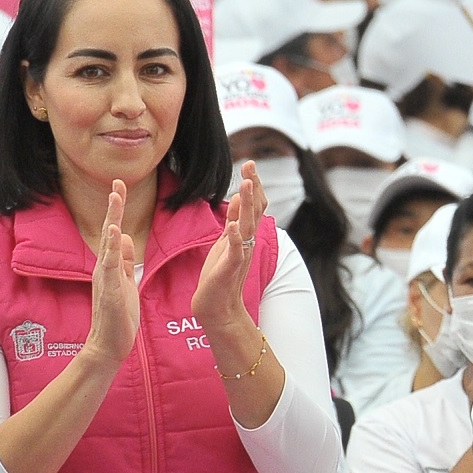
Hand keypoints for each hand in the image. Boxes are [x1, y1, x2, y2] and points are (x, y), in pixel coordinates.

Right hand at [84, 181, 140, 365]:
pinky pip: (109, 266)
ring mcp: (104, 278)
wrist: (109, 344)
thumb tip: (121, 236)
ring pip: (107, 243)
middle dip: (114, 206)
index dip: (117, 209)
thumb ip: (122, 260)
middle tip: (118, 181)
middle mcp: (104, 267)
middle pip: (109, 230)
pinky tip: (113, 232)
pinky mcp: (108, 290)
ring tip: (116, 196)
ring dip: (112, 219)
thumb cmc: (118, 315)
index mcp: (110, 265)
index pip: (114, 231)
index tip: (120, 186)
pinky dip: (110, 248)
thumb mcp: (124, 281)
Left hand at [193, 160, 265, 334]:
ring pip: (248, 225)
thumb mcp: (225, 244)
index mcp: (244, 234)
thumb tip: (235, 202)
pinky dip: (236, 238)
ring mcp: (240, 254)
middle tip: (250, 164)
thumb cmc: (219, 276)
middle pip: (255, 210)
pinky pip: (235, 251)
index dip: (253, 185)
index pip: (253, 205)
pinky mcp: (230, 268)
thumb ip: (232, 224)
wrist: (218, 307)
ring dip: (247, 205)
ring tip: (246, 184)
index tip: (249, 165)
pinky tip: (233, 226)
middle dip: (253, 186)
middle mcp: (247, 241)